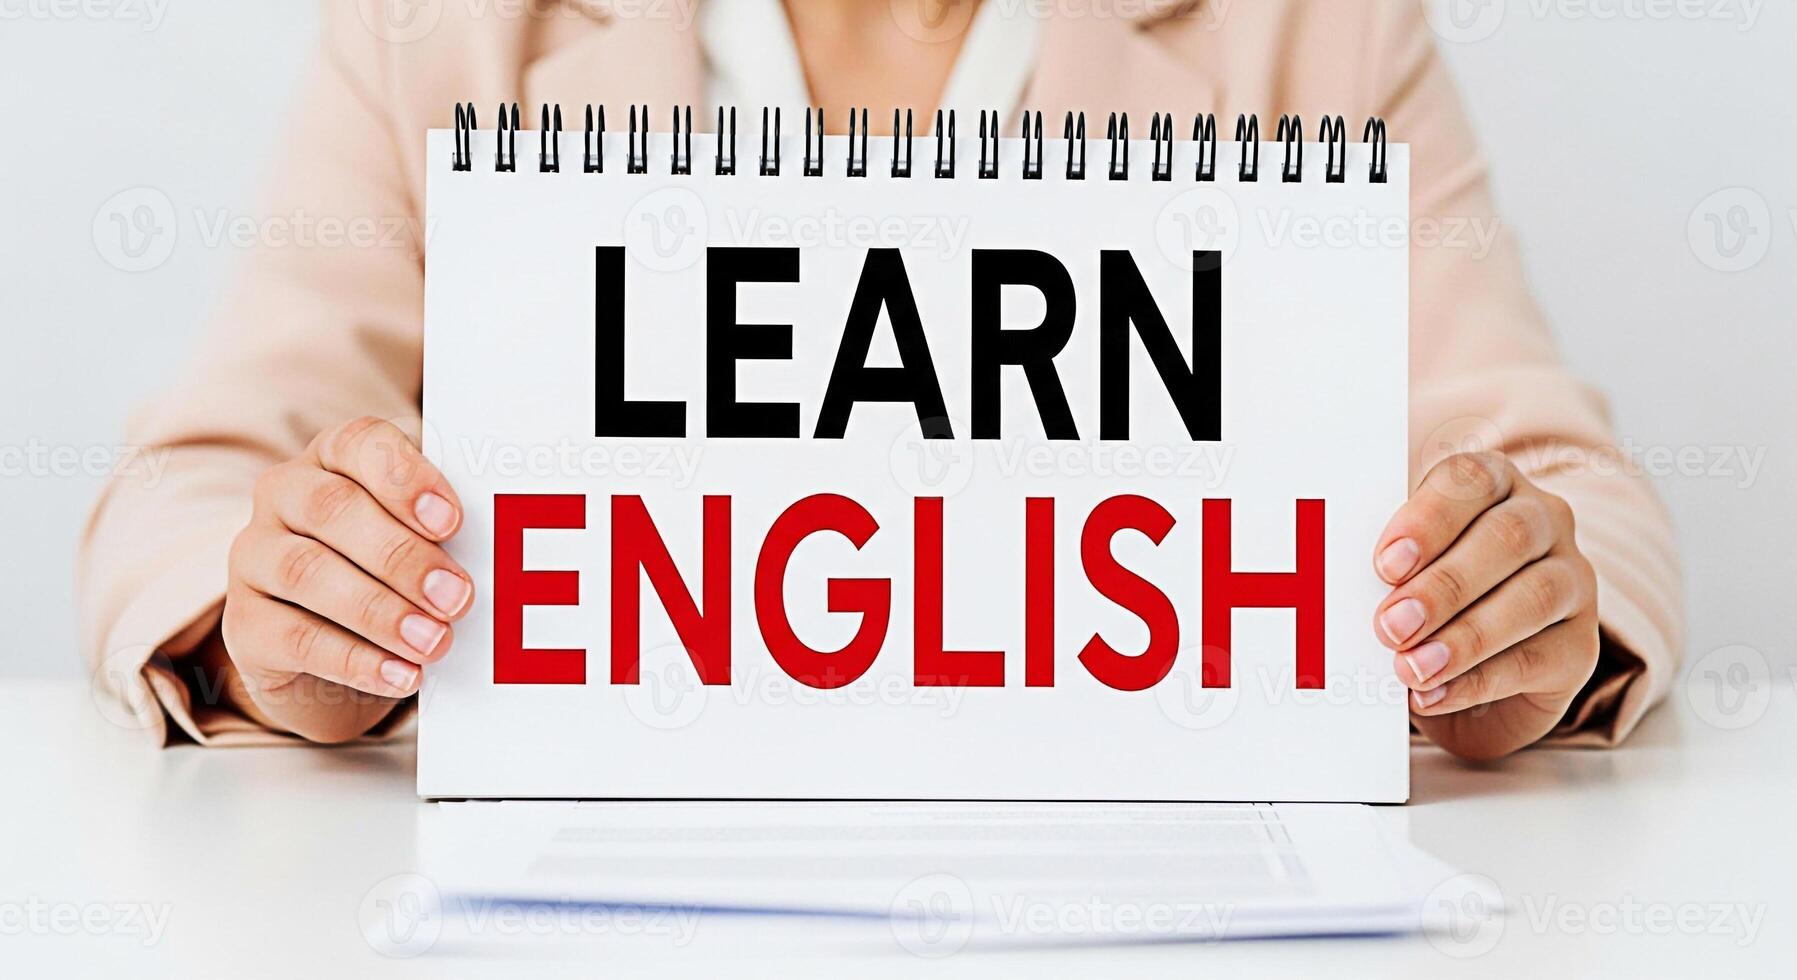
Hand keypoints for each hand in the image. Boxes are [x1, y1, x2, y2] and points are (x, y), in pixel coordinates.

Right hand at [222, 417, 471, 741]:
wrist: (336, 657)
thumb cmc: (393, 577)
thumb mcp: (423, 544)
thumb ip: (444, 534)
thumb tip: (494, 553)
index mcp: (332, 458)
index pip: (360, 443)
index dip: (405, 478)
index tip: (452, 521)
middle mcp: (283, 495)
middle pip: (334, 509)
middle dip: (402, 556)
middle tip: (457, 597)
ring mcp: (254, 557)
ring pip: (308, 572)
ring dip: (381, 611)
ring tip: (433, 641)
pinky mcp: (244, 624)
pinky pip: (295, 637)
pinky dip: (356, 660)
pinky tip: (401, 674)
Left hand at [1372, 452, 1598, 759]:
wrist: (1469, 682)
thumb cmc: (1424, 602)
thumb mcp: (1402, 574)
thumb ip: (1388, 569)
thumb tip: (1342, 589)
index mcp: (1494, 485)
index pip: (1470, 481)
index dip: (1429, 519)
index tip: (1386, 564)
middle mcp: (1544, 522)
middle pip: (1507, 537)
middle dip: (1444, 584)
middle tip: (1390, 624)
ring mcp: (1573, 581)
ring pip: (1534, 596)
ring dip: (1466, 636)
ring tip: (1412, 668)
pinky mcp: (1581, 646)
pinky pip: (1538, 659)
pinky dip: (1479, 680)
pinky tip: (1434, 694)